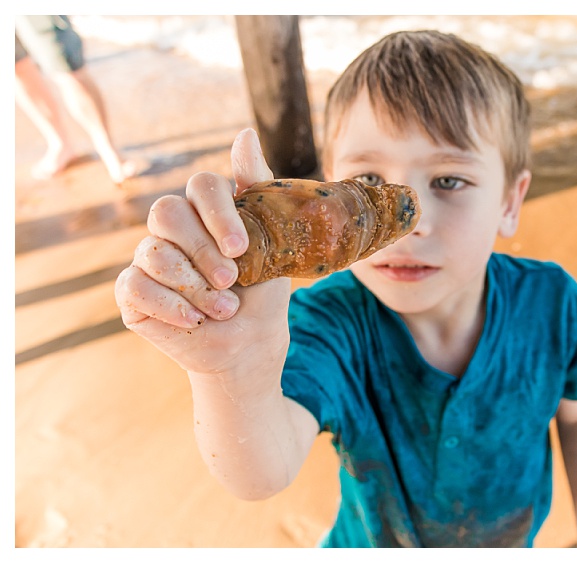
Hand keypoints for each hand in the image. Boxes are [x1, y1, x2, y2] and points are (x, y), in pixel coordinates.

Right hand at [114, 129, 291, 375]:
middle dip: (203, 250)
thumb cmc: (263, 291)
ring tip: (224, 309)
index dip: (217, 213)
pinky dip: (171, 305)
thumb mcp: (271, 240)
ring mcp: (147, 257)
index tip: (241, 247)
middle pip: (166, 212)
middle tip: (231, 279)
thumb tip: (246, 132)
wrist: (249, 344)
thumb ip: (256, 186)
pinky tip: (194, 319)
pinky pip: (135, 286)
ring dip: (195, 286)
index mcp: (205, 211)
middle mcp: (172, 229)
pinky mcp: (131, 291)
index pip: (199, 185)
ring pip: (151, 252)